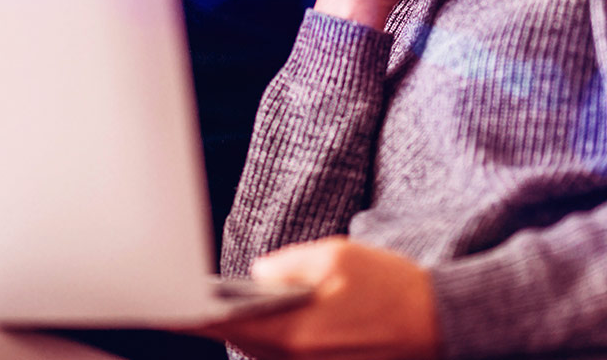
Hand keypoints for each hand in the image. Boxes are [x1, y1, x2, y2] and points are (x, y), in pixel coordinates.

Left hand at [199, 237, 440, 359]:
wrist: (444, 322)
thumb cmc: (393, 286)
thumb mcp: (337, 256)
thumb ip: (286, 265)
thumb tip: (257, 276)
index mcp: (294, 334)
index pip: (224, 326)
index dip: (190, 314)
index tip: (162, 301)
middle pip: (240, 340)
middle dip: (220, 316)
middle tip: (193, 293)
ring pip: (262, 349)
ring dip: (249, 326)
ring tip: (227, 301)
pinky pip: (286, 355)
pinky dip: (275, 336)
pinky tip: (277, 313)